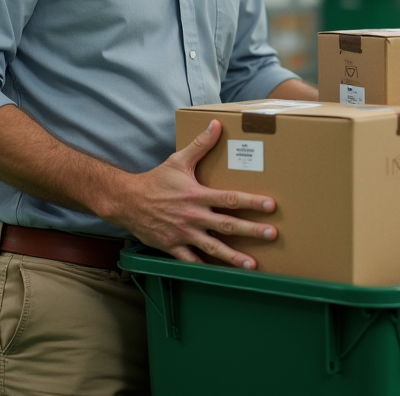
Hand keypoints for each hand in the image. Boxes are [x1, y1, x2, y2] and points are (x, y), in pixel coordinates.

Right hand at [107, 120, 277, 268]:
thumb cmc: (156, 181)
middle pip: (227, 225)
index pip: (230, 198)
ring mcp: (183, 234)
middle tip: (272, 235)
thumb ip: (201, 145)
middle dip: (251, 231)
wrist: (127, 201)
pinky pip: (191, 261)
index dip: (251, 202)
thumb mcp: (178, 160)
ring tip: (252, 265)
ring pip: (212, 248)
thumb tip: (217, 124)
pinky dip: (205, 268)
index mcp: (197, 195)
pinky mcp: (172, 247)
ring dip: (233, 257)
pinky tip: (221, 276)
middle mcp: (193, 216)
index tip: (270, 206)